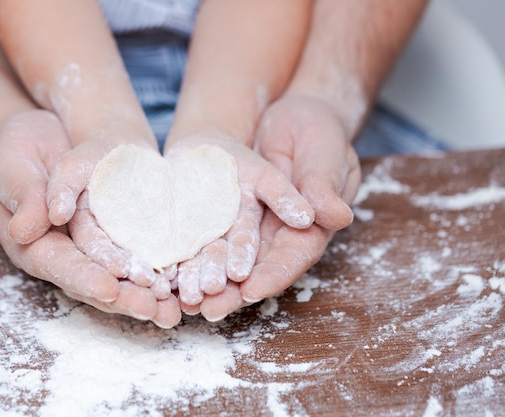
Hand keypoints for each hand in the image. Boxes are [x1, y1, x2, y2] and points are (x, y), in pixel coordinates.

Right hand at [0, 110, 180, 327]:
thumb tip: (24, 231)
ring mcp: (90, 244)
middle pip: (94, 281)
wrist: (46, 131)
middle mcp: (64, 250)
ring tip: (172, 311)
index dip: (85, 278)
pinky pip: (134, 253)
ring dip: (145, 294)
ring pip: (119, 276)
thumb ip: (23, 196)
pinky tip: (179, 282)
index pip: (59, 266)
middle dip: (125, 298)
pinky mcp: (113, 231)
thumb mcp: (11, 164)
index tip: (111, 289)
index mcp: (33, 242)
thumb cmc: (18, 146)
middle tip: (155, 311)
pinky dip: (156, 268)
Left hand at [198, 95, 361, 320]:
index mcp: (311, 225)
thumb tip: (335, 216)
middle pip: (258, 268)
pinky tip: (173, 269)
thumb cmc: (316, 131)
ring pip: (231, 258)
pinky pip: (212, 235)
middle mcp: (280, 233)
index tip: (250, 291)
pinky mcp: (230, 212)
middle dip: (233, 291)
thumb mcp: (325, 152)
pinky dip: (194, 252)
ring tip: (184, 299)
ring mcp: (254, 225)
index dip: (272, 275)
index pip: (293, 257)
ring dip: (209, 279)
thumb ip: (324, 184)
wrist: (289, 116)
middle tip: (208, 310)